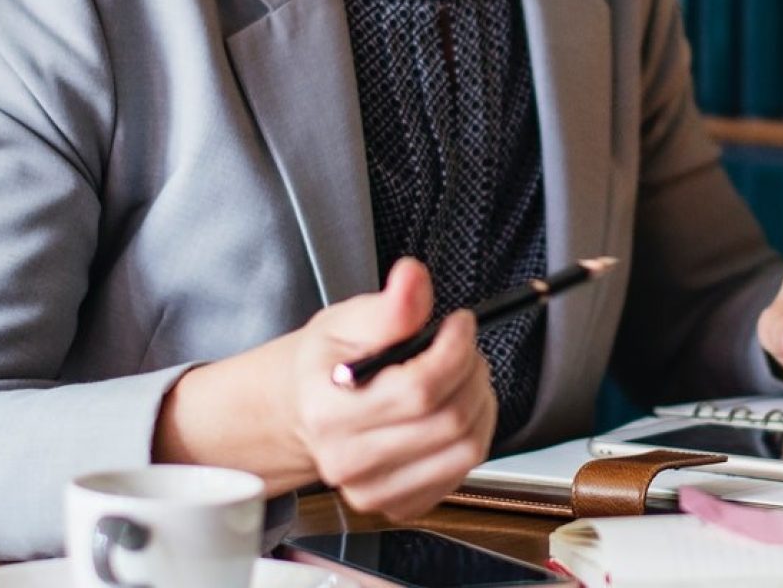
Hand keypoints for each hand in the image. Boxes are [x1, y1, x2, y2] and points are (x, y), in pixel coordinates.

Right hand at [157, 257, 497, 519]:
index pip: (420, 388)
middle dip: (471, 371)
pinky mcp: (397, 506)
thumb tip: (413, 276)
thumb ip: (389, 305)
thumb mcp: (347, 321)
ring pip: (466, 448)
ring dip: (480, 403)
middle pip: (449, 419)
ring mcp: (372, 491)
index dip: (456, 348)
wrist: (303, 412)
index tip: (460, 323)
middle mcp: (348, 460)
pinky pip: (463, 471)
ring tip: (461, 376)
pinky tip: (452, 410)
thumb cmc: (325, 365)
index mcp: (329, 411)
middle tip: (462, 348)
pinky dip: (473, 434)